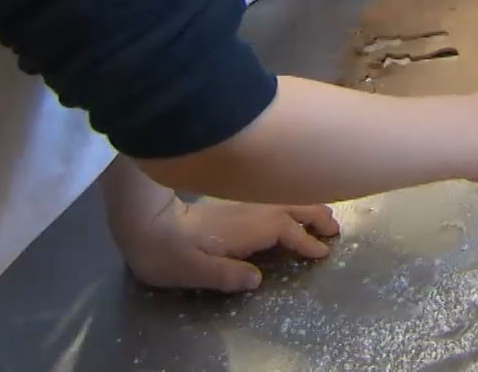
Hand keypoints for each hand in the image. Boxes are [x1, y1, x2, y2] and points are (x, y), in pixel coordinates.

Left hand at [113, 195, 340, 293]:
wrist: (142, 224)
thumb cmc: (165, 252)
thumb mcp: (191, 270)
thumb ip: (224, 274)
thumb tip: (256, 279)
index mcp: (243, 229)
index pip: (284, 231)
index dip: (305, 242)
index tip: (323, 252)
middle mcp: (248, 212)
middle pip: (292, 206)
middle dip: (316, 215)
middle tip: (336, 231)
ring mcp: (241, 205)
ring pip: (284, 198)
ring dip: (307, 204)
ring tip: (324, 217)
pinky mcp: (233, 204)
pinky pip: (273, 197)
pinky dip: (291, 200)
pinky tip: (293, 208)